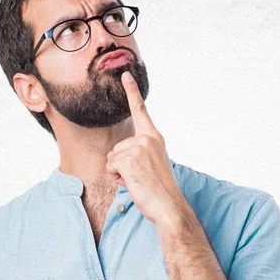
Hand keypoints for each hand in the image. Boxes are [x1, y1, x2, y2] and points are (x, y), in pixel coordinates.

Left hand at [105, 71, 185, 225]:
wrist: (168, 206)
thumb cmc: (160, 190)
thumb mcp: (153, 164)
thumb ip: (139, 153)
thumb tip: (114, 157)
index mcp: (155, 137)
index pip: (140, 111)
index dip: (132, 91)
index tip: (125, 73)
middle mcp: (148, 139)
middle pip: (117, 147)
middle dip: (121, 165)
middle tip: (140, 177)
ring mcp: (139, 148)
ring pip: (112, 158)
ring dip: (119, 173)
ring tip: (137, 181)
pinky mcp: (129, 160)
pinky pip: (111, 167)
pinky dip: (117, 178)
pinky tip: (132, 184)